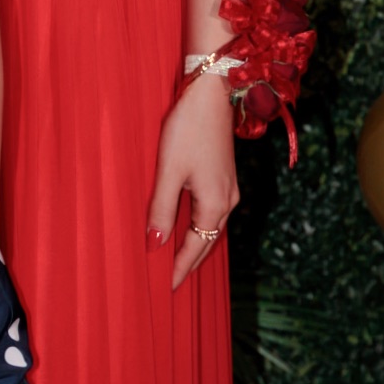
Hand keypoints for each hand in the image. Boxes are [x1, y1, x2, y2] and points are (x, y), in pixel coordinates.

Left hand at [148, 71, 237, 288]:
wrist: (212, 94)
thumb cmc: (188, 129)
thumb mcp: (169, 172)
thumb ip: (161, 209)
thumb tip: (154, 244)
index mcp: (214, 205)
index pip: (195, 249)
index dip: (178, 270)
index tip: (165, 289)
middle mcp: (227, 202)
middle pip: (207, 244)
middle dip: (188, 264)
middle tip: (169, 284)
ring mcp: (229, 190)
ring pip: (211, 230)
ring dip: (194, 247)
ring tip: (175, 263)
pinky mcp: (224, 178)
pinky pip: (212, 215)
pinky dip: (199, 229)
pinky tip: (186, 230)